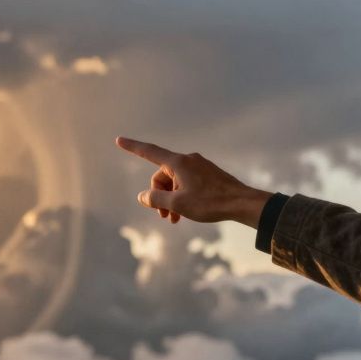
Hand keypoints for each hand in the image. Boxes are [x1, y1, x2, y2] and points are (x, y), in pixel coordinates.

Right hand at [116, 136, 271, 226]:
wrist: (241, 203)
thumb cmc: (210, 203)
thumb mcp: (177, 204)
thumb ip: (155, 200)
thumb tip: (142, 196)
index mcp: (178, 163)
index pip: (149, 152)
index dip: (132, 147)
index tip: (119, 140)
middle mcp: (188, 160)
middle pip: (162, 176)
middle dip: (159, 196)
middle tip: (163, 216)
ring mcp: (199, 166)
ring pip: (175, 182)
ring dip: (171, 200)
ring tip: (174, 219)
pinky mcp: (207, 175)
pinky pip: (187, 183)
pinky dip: (182, 196)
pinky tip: (186, 213)